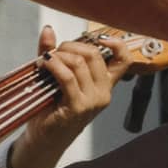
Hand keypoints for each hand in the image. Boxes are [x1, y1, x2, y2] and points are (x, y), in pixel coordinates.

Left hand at [8, 28, 132, 167]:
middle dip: (70, 46)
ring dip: (57, 55)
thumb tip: (48, 29)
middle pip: (94, 54)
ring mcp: (92, 101)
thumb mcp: (55, 74)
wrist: (45, 137)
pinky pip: (67, 77)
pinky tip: (43, 65)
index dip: (116, 44)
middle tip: (54, 52)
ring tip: (44, 61)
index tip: (98, 37)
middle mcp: (103, 92)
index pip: (124, 60)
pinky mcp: (78, 107)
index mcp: (104, 83)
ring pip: (79, 63)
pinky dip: (53, 65)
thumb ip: (53, 52)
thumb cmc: (51, 106)